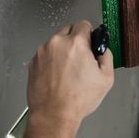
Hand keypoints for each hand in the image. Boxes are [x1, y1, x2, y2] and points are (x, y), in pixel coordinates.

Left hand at [26, 20, 113, 135]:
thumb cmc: (78, 98)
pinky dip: (50, 59)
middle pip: (67, 30)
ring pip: (55, 42)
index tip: (89, 44)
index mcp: (76, 43)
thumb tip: (102, 48)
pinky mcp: (33, 61)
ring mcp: (42, 51)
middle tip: (79, 58)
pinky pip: (45, 53)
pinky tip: (56, 75)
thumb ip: (106, 56)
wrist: (53, 113)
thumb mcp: (106, 78)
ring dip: (61, 49)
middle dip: (74, 40)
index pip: (83, 24)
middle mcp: (56, 42)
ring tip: (66, 70)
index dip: (89, 34)